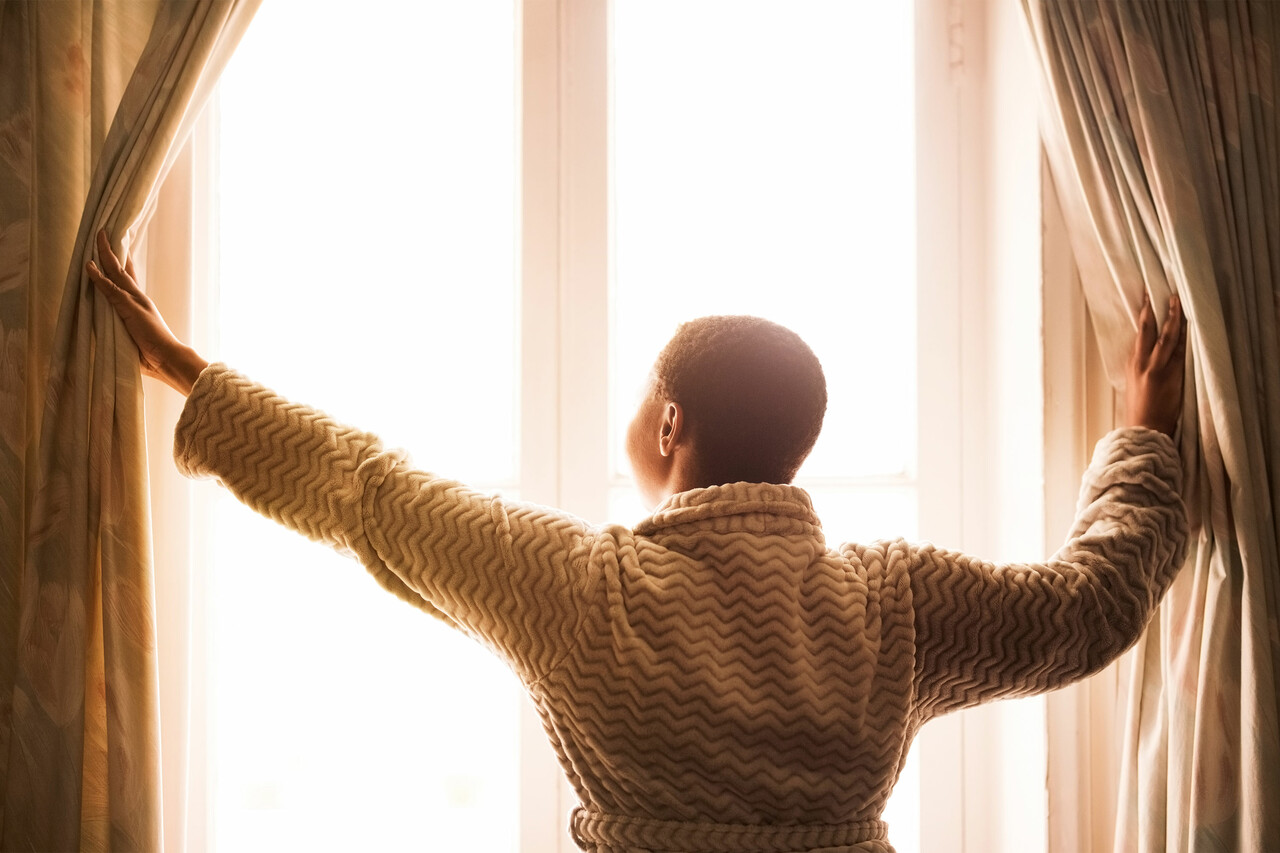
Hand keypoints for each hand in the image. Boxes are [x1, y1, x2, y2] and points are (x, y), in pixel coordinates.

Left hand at [87, 229, 207, 395]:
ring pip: (116, 272)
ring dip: (104, 254)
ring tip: (98, 236)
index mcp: (141, 304)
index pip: (129, 277)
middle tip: (104, 231)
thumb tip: (114, 330)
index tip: (117, 246)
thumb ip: (125, 328)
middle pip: (122, 268)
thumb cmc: (154, 354)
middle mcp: (139, 297)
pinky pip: (110, 289)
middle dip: (112, 249)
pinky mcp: (129, 309)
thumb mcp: (135, 337)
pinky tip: (89, 265)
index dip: (122, 261)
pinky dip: (98, 277)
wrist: (169, 359)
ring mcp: (134, 301)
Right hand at [1125, 291, 1186, 435]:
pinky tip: (1186, 325)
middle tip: (1160, 292)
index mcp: (1132, 364)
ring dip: (1172, 317)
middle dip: (1154, 309)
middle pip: (1149, 330)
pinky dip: (1183, 336)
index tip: (1147, 300)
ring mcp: (1157, 367)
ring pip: (1165, 336)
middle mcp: (1142, 362)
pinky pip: (1179, 351)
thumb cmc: (1141, 410)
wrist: (1145, 428)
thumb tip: (1148, 352)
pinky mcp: (1171, 375)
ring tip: (1176, 301)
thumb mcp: (1134, 384)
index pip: (1139, 334)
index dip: (1144, 316)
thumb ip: (1141, 366)